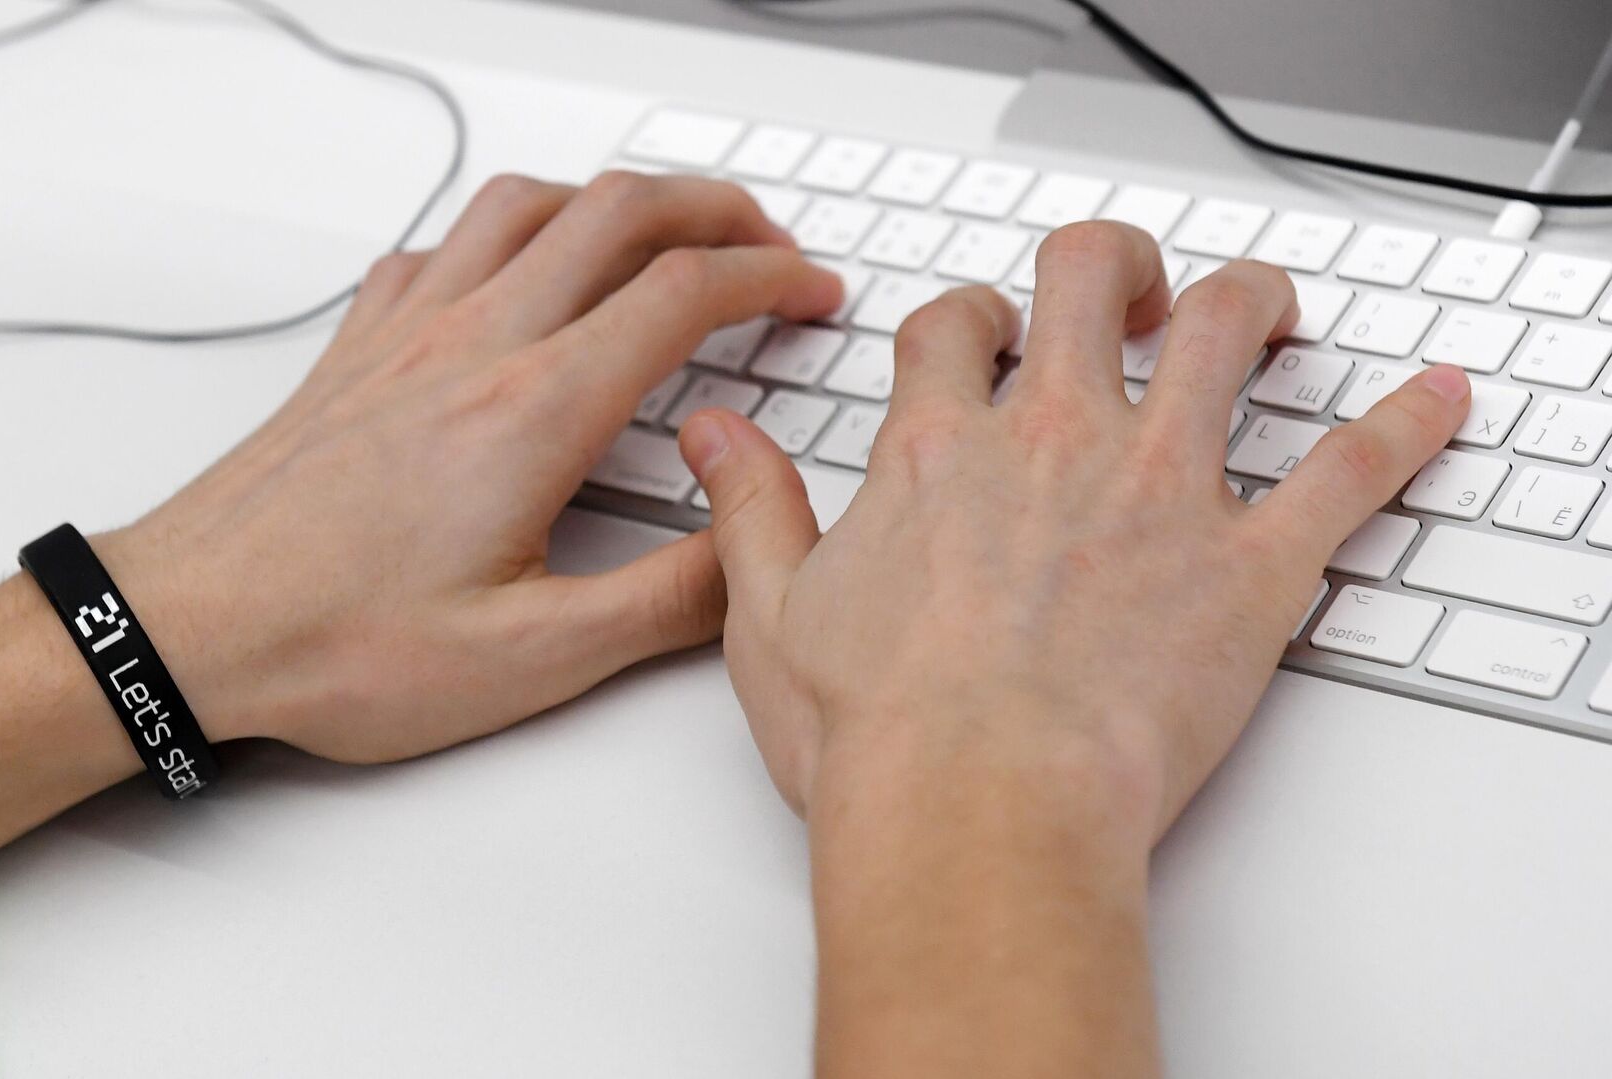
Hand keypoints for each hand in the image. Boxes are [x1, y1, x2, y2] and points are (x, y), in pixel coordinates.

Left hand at [105, 171, 841, 761]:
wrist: (188, 627)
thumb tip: (750, 559)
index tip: (811, 294)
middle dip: (716, 208)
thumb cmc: (335, 643)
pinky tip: (513, 272)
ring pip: (528, 203)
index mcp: (532, 413)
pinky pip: (440, 244)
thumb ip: (663, 603)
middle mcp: (472, 346)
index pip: (683, 293)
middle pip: (619, 213)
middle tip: (767, 243)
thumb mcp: (531, 659)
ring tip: (661, 232)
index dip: (772, 277)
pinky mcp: (358, 347)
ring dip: (614, 199)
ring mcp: (408, 333)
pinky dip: (504, 231)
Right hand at [681, 219, 1469, 838]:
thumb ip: (751, 509)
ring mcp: (1160, 490)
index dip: (971, 320)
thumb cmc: (878, 736)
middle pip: (1090, 282)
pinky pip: (1349, 471)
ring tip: (1260, 310)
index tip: (983, 337)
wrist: (976, 809)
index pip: (955, 331)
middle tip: (1124, 291)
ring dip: (1247, 302)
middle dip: (1109, 266)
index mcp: (938, 453)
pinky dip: (1401, 431)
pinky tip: (1432, 406)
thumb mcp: (768, 615)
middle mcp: (1053, 443)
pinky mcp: (1251, 564)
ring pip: (1223, 330)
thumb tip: (715, 437)